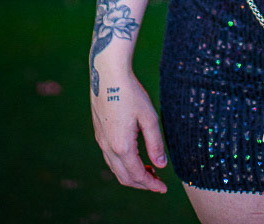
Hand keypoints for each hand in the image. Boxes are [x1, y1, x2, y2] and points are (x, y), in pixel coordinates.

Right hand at [90, 65, 168, 193]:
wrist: (107, 74)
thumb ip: (155, 143)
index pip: (137, 175)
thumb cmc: (131, 93)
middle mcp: (108, 147)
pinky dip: (124, 165)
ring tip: (149, 171)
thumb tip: (161, 165)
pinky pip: (110, 158)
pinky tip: (135, 156)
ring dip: (132, 175)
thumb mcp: (148, 117)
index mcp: (122, 146)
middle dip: (142, 183)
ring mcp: (101, 141)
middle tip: (158, 183)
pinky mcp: (99, 133)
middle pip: (125, 177)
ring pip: (116, 169)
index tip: (164, 188)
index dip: (151, 185)